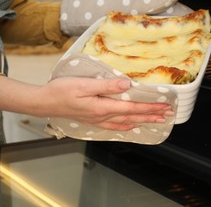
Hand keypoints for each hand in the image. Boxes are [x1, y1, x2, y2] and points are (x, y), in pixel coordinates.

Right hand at [0, 76, 172, 130]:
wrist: (43, 102)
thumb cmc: (61, 91)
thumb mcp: (84, 85)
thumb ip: (107, 85)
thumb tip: (127, 85)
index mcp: (103, 107)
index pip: (132, 109)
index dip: (150, 108)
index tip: (164, 107)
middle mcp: (102, 116)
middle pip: (132, 117)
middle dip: (150, 116)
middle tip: (166, 116)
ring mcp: (97, 119)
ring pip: (124, 122)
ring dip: (141, 121)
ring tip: (153, 121)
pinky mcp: (91, 119)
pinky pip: (113, 125)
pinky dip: (125, 125)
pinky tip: (128, 125)